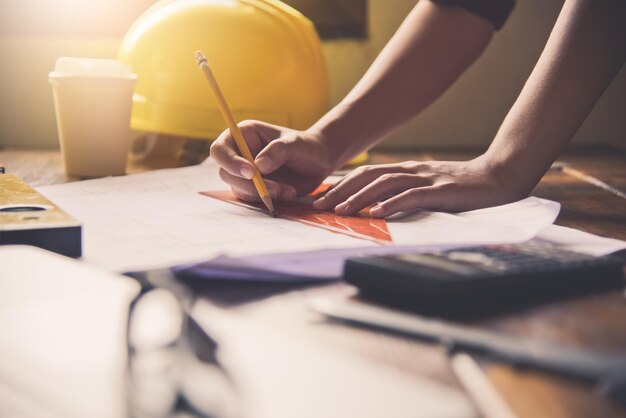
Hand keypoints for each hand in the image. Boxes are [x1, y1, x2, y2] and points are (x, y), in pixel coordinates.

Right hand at [209, 120, 334, 201]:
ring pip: (238, 189)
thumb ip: (278, 151)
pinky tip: (288, 193)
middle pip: (225, 173)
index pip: (220, 149)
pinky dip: (269, 200)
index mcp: (244, 134)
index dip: (230, 162)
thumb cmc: (306, 146)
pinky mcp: (253, 188)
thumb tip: (258, 166)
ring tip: (288, 190)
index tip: (252, 173)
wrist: (318, 162)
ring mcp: (244, 172)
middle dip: (249, 184)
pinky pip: (251, 199)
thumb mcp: (295, 144)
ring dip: (262, 194)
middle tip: (276, 189)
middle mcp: (240, 153)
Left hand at [313, 157, 526, 216]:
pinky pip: (413, 196)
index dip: (342, 184)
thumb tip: (377, 206)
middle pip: (369, 176)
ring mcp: (427, 179)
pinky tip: (377, 213)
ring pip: (386, 184)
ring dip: (360, 197)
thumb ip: (405, 191)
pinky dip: (393, 204)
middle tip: (319, 205)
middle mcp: (412, 171)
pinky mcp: (442, 191)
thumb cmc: (462, 187)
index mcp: (406, 170)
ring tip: (340, 211)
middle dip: (341, 190)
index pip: (367, 174)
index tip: (321, 198)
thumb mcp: (428, 186)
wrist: (497, 177)